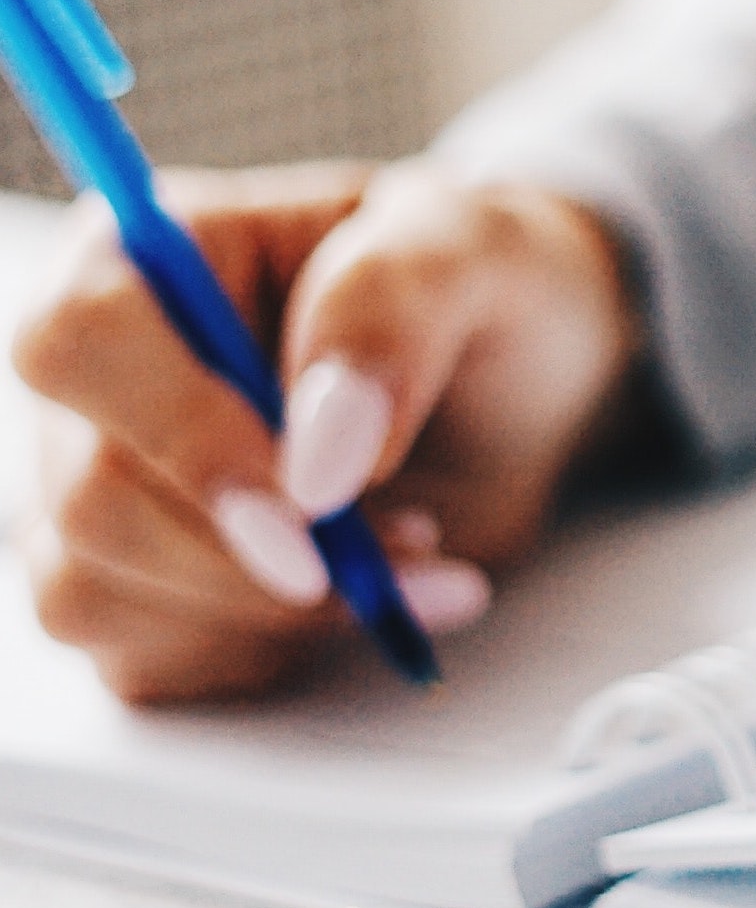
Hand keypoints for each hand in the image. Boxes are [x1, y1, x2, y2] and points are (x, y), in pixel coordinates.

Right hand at [11, 161, 642, 703]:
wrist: (522, 387)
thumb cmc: (486, 289)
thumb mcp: (477, 248)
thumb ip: (392, 309)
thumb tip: (317, 455)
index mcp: (153, 249)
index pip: (82, 338)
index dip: (179, 431)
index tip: (310, 501)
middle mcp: (100, 373)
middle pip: (89, 496)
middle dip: (255, 553)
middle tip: (412, 535)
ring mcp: (98, 485)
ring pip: (95, 594)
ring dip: (273, 610)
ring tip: (410, 548)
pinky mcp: (128, 586)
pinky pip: (140, 659)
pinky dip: (267, 650)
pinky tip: (360, 595)